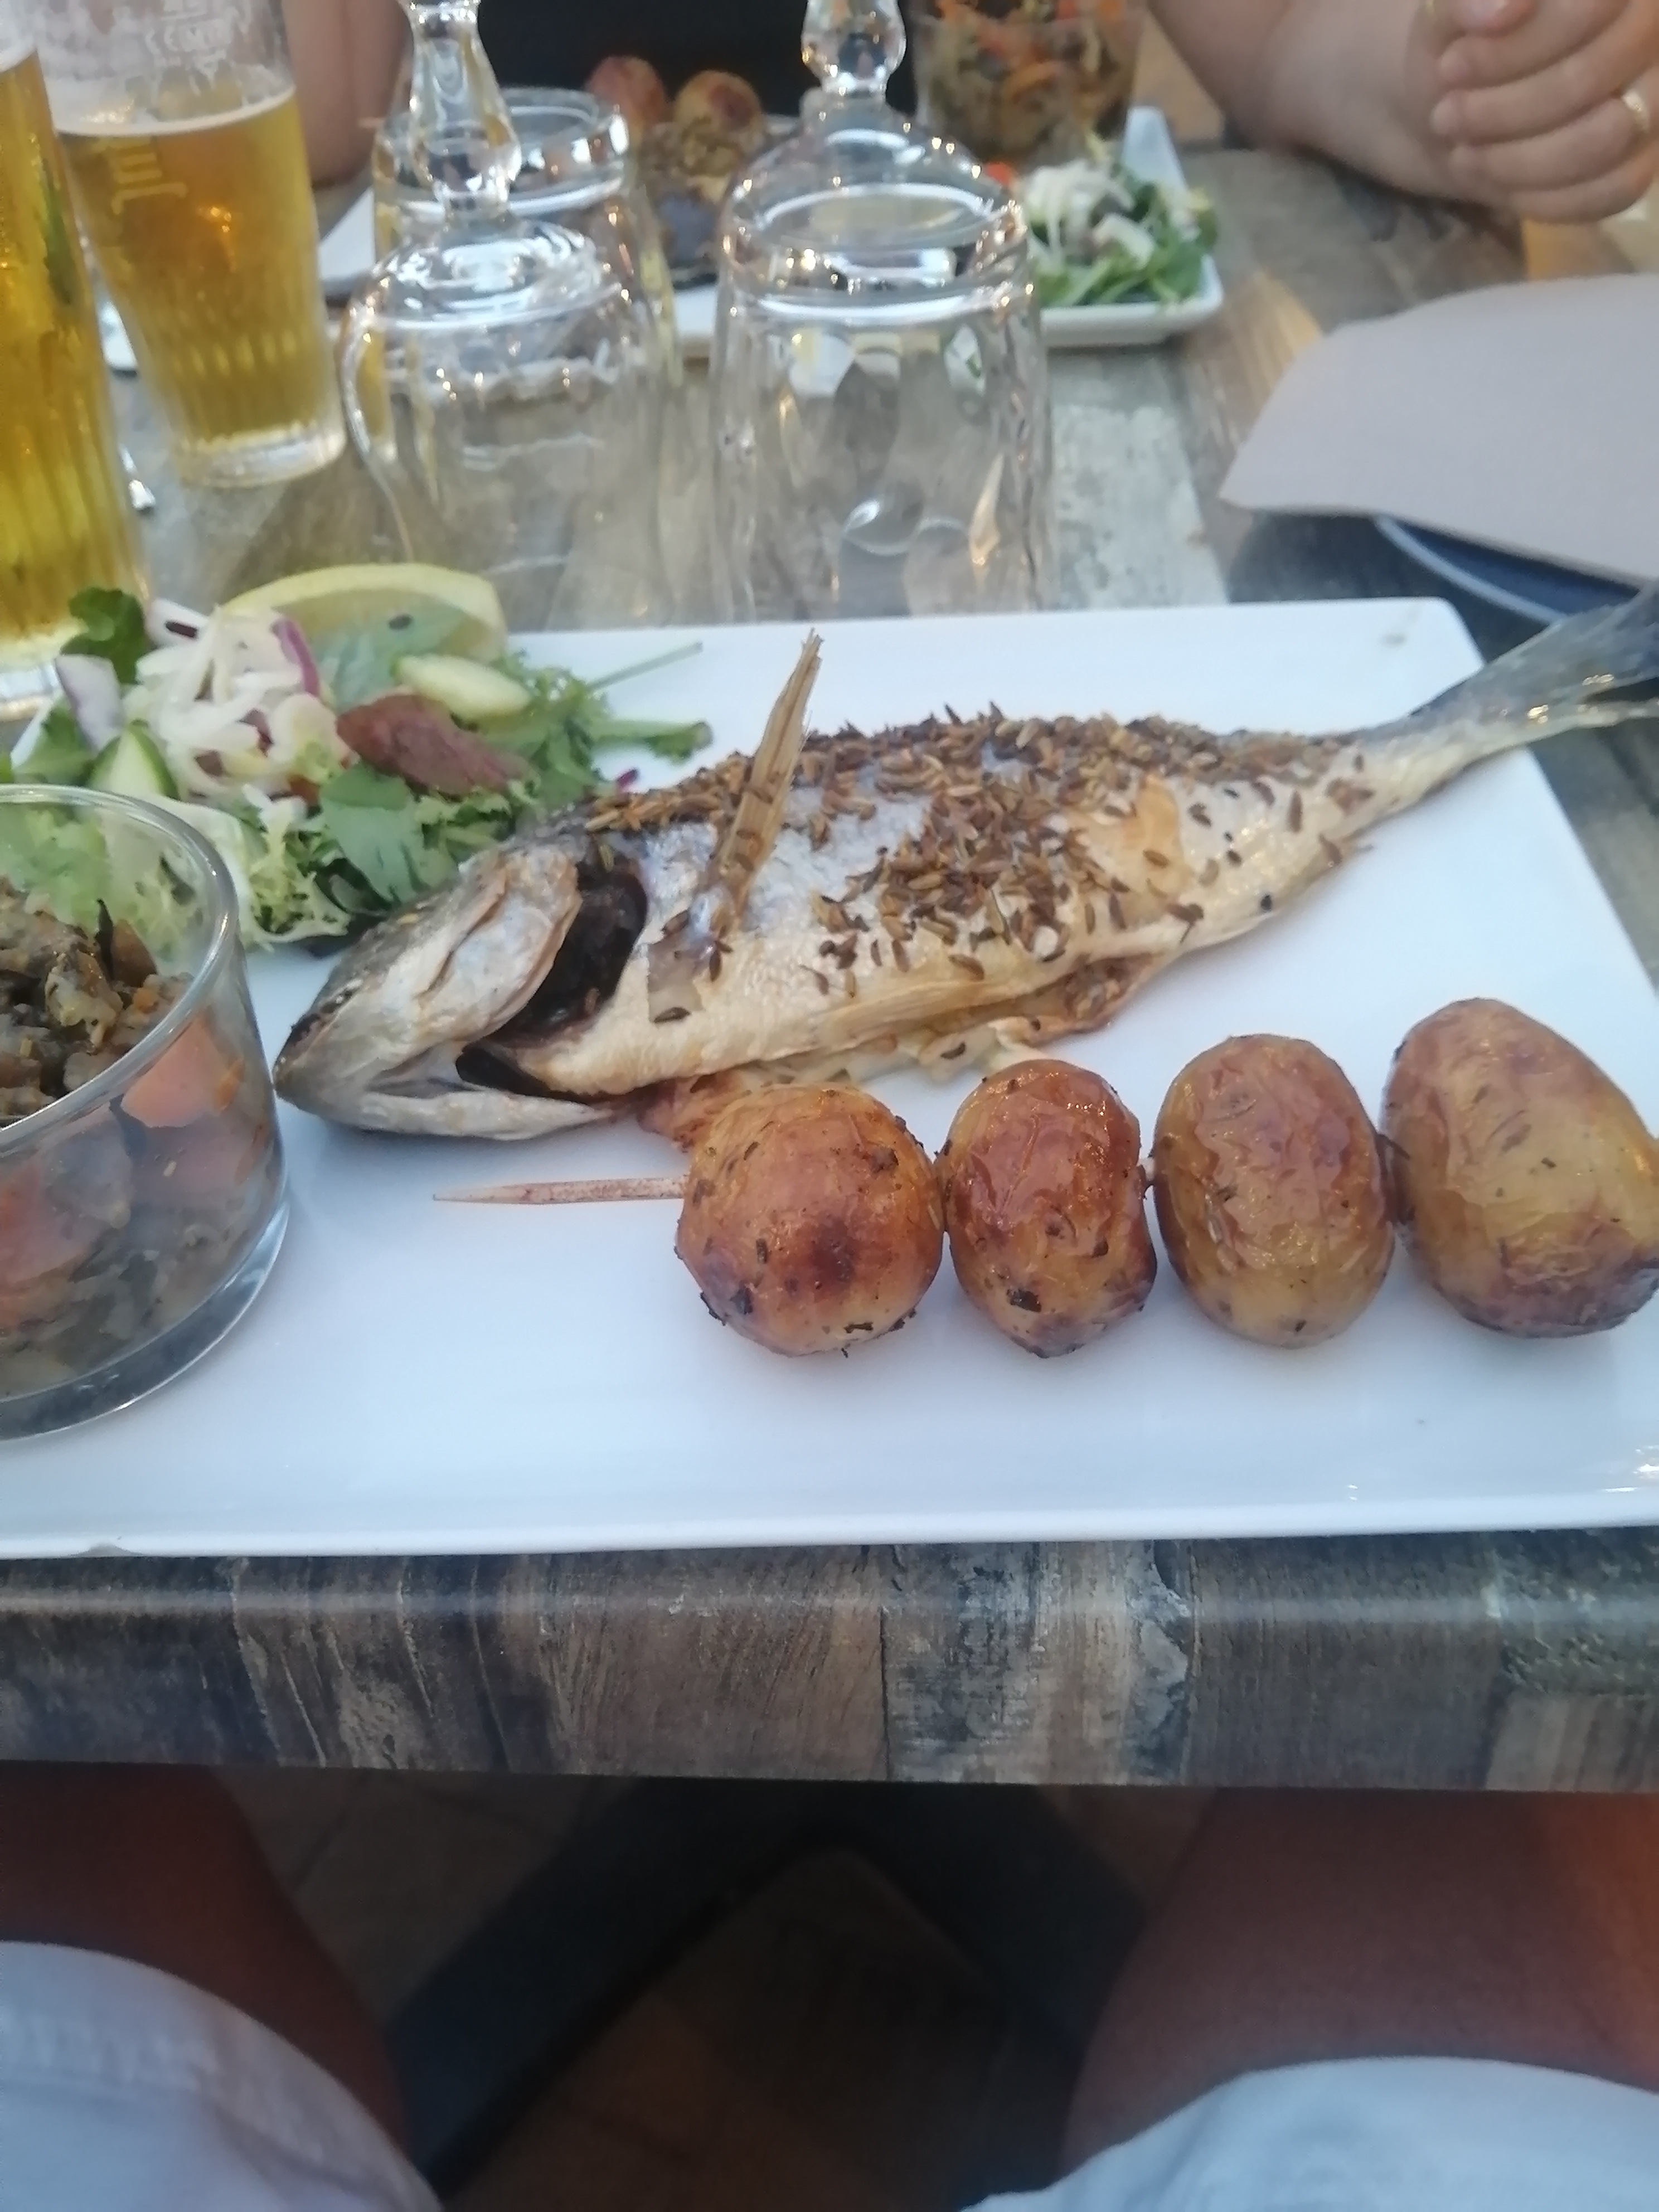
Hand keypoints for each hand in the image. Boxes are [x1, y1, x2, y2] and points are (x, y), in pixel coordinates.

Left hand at [1427, 0, 1658, 220]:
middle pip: (1586, 80)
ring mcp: (1654, 99)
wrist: (1457, 105)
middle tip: (1447, 117)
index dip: (1510, 50)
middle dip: (1502, 110)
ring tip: (1463, 153)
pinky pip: (1612, 191)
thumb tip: (1500, 11)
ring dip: (1516, 159)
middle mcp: (1649, 32)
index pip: (1586, 8)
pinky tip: (1495, 182)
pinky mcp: (1642, 162)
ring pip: (1603, 139)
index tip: (1450, 68)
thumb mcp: (1445, 15)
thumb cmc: (1460, 47)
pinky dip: (1540, 196)